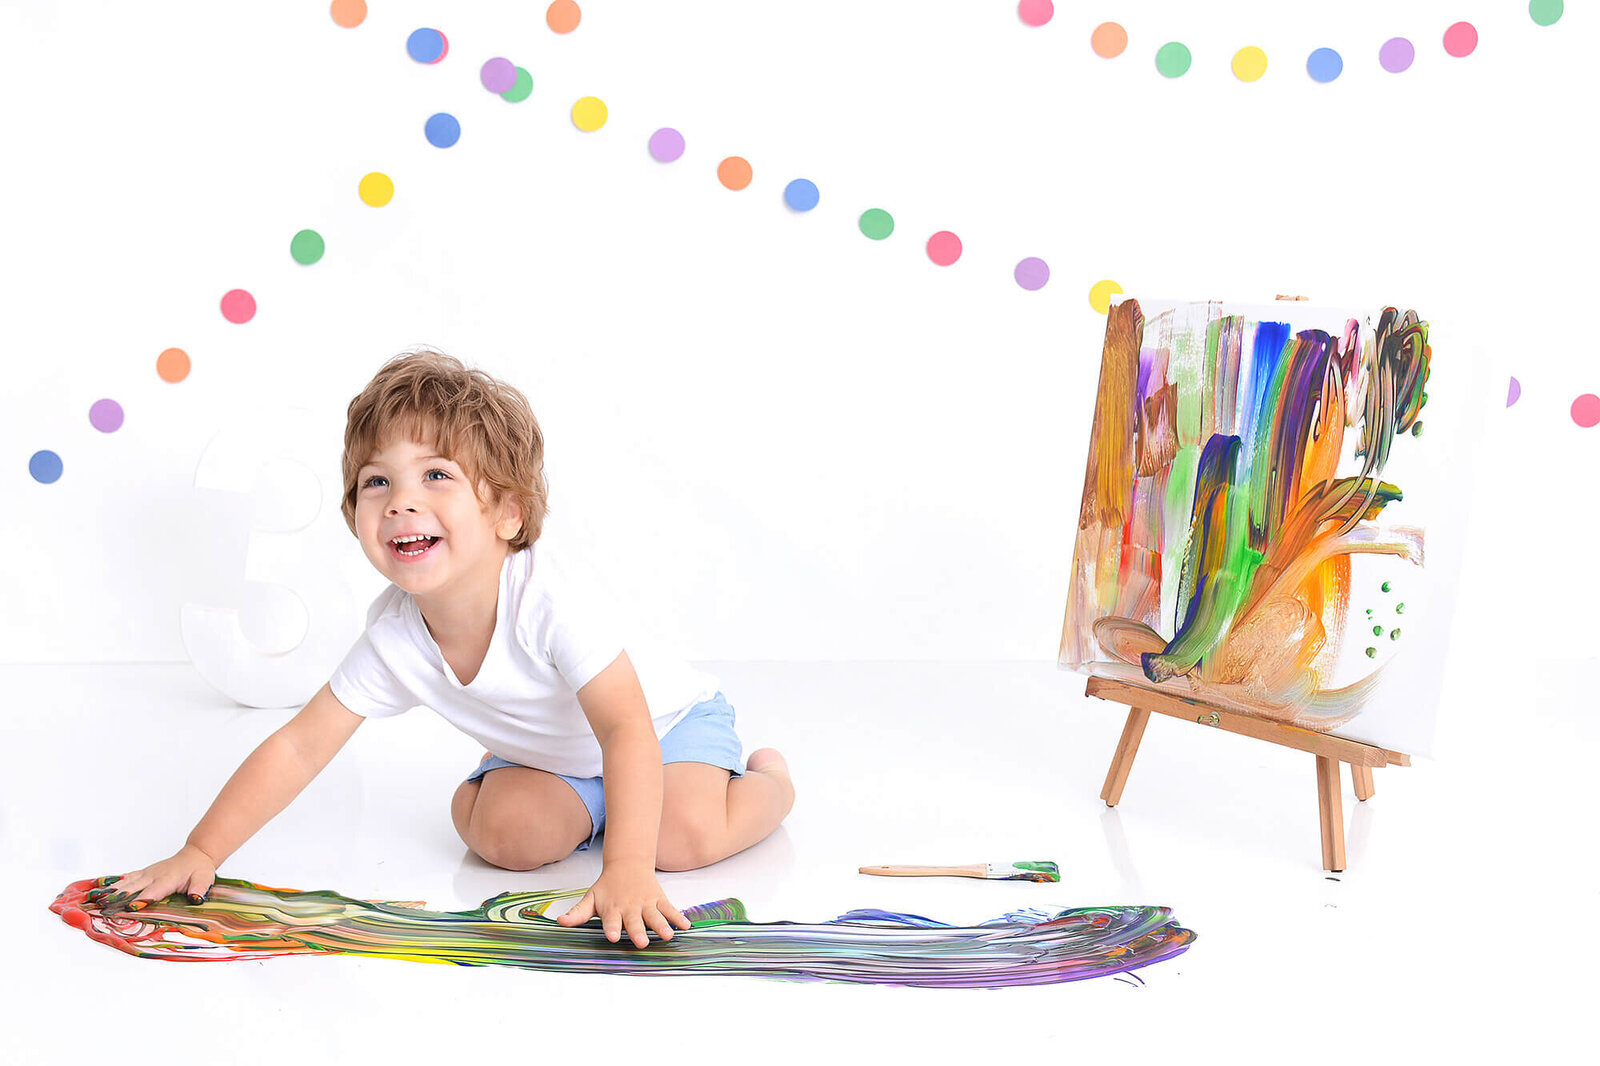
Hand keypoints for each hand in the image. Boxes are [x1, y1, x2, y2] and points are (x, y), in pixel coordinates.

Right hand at [94, 844, 217, 910]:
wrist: (195, 855)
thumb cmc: (199, 869)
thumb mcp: (205, 879)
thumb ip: (199, 888)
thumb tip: (195, 898)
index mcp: (167, 879)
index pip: (152, 892)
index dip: (140, 901)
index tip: (128, 908)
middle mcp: (153, 876)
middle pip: (132, 888)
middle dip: (118, 899)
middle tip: (101, 908)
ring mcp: (146, 874)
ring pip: (125, 883)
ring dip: (110, 892)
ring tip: (93, 900)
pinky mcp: (142, 873)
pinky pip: (125, 878)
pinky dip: (112, 884)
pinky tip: (98, 890)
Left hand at [554, 863, 690, 947]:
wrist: (628, 863)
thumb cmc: (607, 887)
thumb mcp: (591, 898)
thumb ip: (577, 913)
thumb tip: (559, 922)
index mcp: (612, 909)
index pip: (611, 921)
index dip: (612, 928)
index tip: (613, 936)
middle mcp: (630, 908)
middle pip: (635, 922)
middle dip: (638, 932)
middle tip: (642, 943)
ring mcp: (646, 903)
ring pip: (655, 916)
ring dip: (661, 926)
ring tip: (668, 936)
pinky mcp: (659, 899)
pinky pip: (670, 909)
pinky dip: (678, 916)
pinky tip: (686, 926)